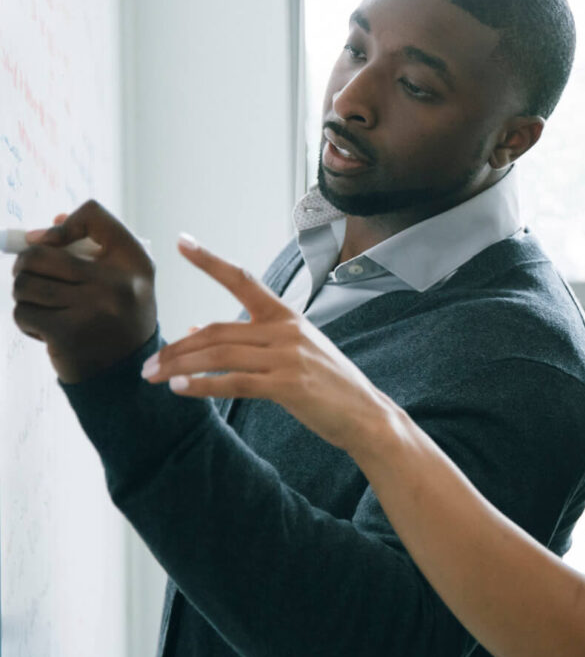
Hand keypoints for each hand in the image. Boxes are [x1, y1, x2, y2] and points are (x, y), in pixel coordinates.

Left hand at [12, 199, 156, 381]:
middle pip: (41, 253)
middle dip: (24, 264)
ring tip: (41, 305)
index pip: (94, 215)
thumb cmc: (117, 317)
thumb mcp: (122, 278)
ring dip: (23, 294)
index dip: (62, 225)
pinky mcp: (68, 333)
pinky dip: (26, 320)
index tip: (50, 243)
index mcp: (135, 260)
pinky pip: (23, 313)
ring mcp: (93, 308)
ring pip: (25, 284)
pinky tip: (46, 329)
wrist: (127, 373)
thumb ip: (92, 249)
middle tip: (30, 276)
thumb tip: (39, 233)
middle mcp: (118, 281)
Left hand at [140, 235, 396, 451]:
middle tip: (148, 363)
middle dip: (177, 346)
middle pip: (217, 329)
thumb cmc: (328, 385)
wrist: (365, 415)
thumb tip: (195, 329)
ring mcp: (288, 357)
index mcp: (287, 317)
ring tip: (154, 376)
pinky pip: (234, 382)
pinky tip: (181, 389)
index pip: (243, 281)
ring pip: (220, 354)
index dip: (210, 261)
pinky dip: (203, 386)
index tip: (182, 241)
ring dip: (180, 365)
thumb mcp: (291, 353)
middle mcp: (286, 331)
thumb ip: (248, 340)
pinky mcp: (288, 385)